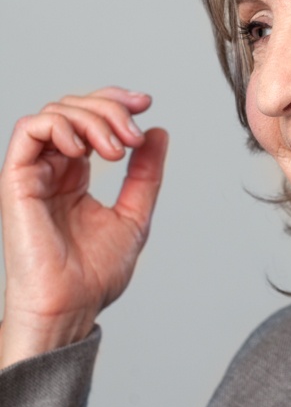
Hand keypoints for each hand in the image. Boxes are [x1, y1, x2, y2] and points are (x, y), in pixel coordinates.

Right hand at [0, 87, 167, 366]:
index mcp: (73, 177)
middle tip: (134, 134)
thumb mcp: (134, 214)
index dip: (115, 102)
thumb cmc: (94, 275)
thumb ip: (145, 174)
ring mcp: (33, 174)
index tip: (146, 104)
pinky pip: (28, 130)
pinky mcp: (16, 180)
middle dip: (109, 109)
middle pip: (72, 109)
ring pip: (53, 113)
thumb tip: (157, 132)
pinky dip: (61, 126)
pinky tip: (86, 150)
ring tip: (116, 151)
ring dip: (92, 119)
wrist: (72, 305)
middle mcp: (51, 170)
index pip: (88, 120)